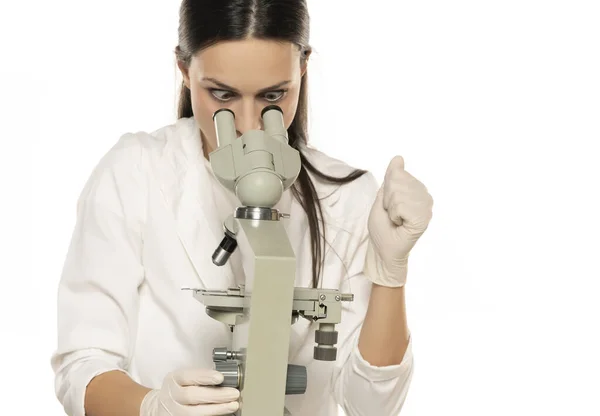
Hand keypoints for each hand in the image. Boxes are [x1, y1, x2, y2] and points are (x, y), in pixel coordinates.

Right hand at [140, 368, 238, 415]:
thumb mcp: (183, 379)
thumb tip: (225, 379)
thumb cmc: (178, 390)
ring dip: (216, 409)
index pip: (187, 376)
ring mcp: (173, 411)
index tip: (220, 377)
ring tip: (233, 405)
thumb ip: (199, 378)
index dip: (204, 377)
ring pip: (193, 412)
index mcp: (173, 380)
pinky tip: (223, 414)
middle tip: (234, 393)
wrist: (160, 407)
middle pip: (192, 395)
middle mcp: (171, 396)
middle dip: (215, 395)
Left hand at [364, 156, 432, 286]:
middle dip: (387, 199)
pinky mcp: (424, 218)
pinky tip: (400, 224)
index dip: (385, 191)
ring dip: (390, 209)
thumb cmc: (382, 228)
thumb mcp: (382, 197)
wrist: (383, 251)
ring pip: (398, 193)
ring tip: (396, 220)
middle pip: (397, 181)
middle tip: (392, 215)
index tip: (389, 206)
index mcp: (416, 189)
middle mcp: (424, 195)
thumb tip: (398, 157)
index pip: (396, 173)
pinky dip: (394, 215)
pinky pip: (401, 205)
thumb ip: (391, 177)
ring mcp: (426, 206)